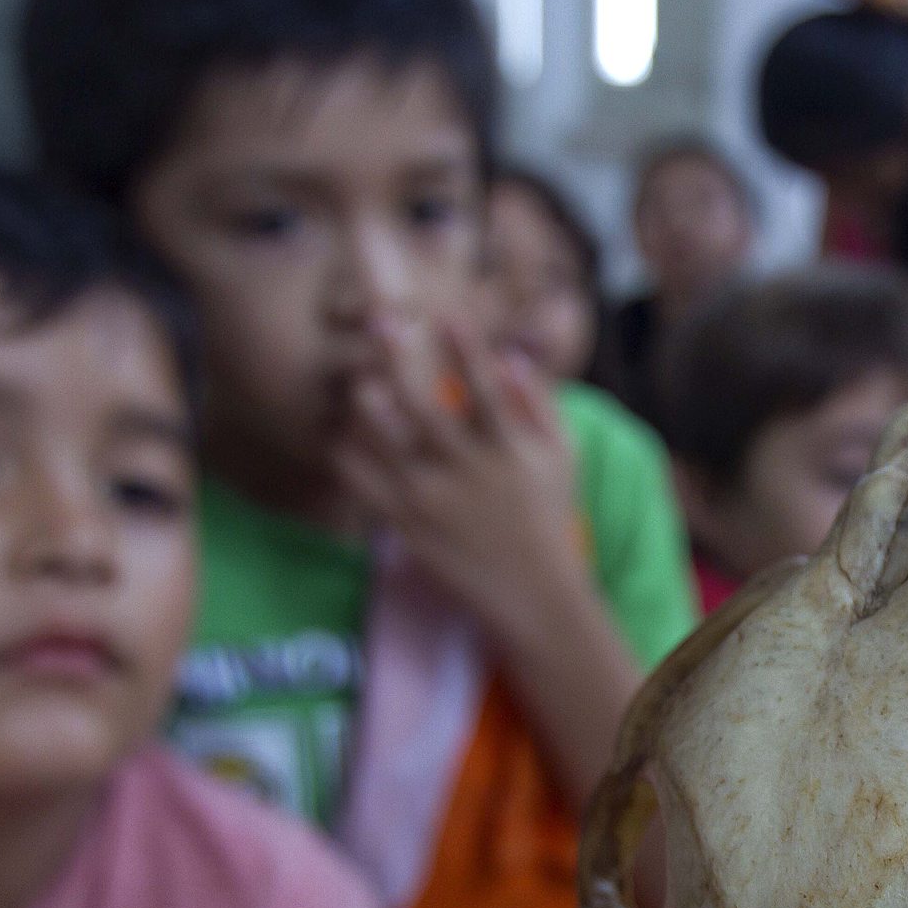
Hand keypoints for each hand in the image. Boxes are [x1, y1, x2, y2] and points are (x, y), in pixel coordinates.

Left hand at [332, 316, 585, 645]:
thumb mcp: (562, 457)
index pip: (485, 387)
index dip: (465, 347)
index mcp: (508, 449)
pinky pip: (362, 480)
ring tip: (360, 383)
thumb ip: (540, 404)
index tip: (446, 313)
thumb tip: (511, 356)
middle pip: (422, 403)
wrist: (533, 593)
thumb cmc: (549, 517)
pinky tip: (345, 434)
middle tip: (380, 324)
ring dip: (366, 402)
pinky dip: (348, 451)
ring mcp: (432, 497)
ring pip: (383, 438)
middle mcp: (466, 469)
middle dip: (398, 358)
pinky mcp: (406, 524)